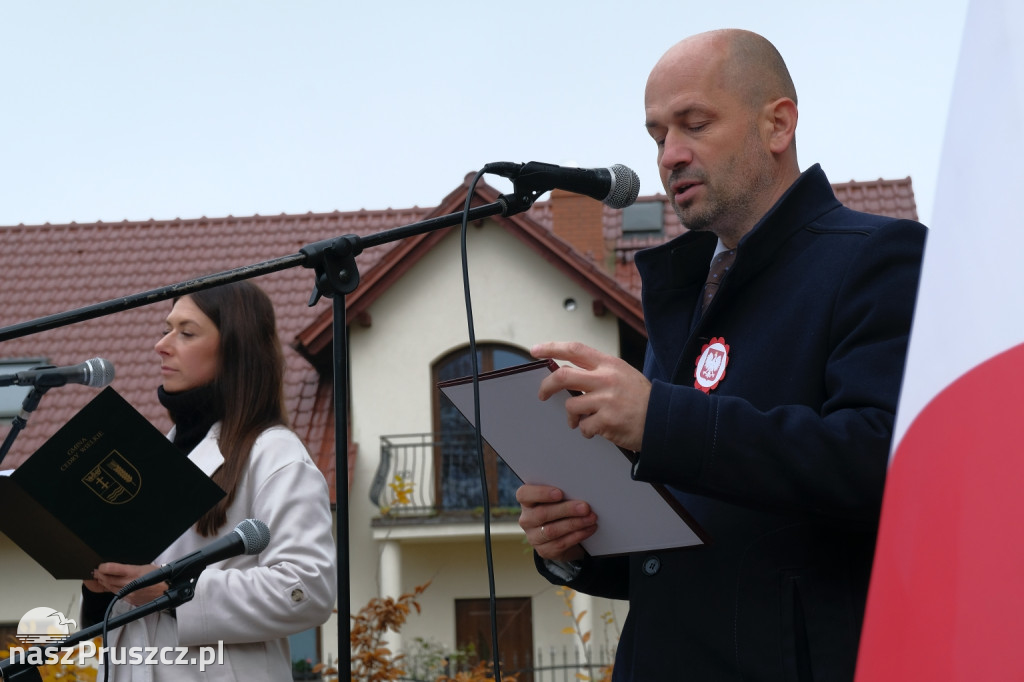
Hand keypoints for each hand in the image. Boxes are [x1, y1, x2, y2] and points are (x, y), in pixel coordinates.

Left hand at [91, 562, 166, 606]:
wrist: (165, 590)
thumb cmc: (158, 576)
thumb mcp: (144, 566)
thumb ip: (129, 568)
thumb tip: (116, 568)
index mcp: (133, 572)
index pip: (112, 569)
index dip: (103, 567)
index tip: (100, 566)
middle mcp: (129, 583)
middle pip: (108, 579)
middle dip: (100, 575)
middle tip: (95, 571)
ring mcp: (128, 593)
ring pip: (110, 587)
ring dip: (103, 582)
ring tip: (99, 578)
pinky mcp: (129, 600)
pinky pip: (116, 594)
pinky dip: (111, 589)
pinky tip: (109, 585)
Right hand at [517, 484, 596, 561]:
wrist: (562, 535)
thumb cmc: (561, 509)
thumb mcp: (559, 499)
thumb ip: (564, 494)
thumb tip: (580, 490)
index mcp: (527, 501)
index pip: (524, 494)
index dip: (540, 493)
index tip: (559, 493)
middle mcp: (527, 519)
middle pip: (541, 514)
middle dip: (566, 510)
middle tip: (585, 507)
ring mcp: (533, 537)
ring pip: (552, 531)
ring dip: (575, 524)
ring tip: (591, 518)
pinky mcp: (544, 550)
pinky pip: (560, 543)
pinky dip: (578, 535)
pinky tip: (589, 528)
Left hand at [532, 341, 650, 451]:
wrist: (664, 419)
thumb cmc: (641, 398)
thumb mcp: (622, 374)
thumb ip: (598, 372)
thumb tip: (568, 374)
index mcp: (609, 364)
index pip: (574, 349)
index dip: (551, 348)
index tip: (535, 350)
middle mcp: (606, 379)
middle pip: (563, 377)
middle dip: (546, 387)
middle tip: (542, 395)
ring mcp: (606, 400)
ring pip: (571, 407)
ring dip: (572, 417)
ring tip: (582, 421)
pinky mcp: (607, 421)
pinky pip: (583, 427)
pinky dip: (586, 431)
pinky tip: (597, 430)